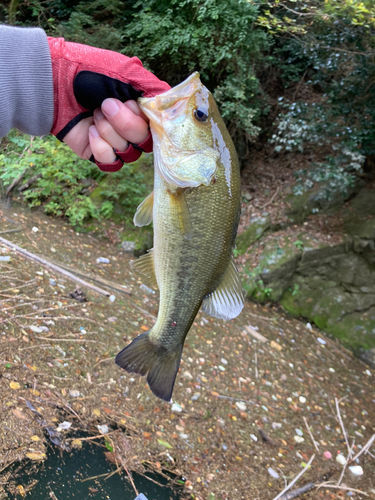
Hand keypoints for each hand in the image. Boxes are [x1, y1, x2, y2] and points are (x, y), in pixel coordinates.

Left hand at [47, 37, 169, 168]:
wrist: (55, 84)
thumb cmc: (90, 71)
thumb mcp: (128, 71)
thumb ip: (154, 88)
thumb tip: (172, 105)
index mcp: (143, 109)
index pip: (160, 128)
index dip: (147, 120)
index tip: (133, 104)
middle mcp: (133, 127)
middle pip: (145, 143)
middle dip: (125, 124)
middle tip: (105, 105)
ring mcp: (117, 142)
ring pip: (129, 154)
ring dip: (110, 132)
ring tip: (94, 114)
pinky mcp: (99, 154)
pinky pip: (111, 163)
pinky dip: (101, 147)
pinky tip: (91, 130)